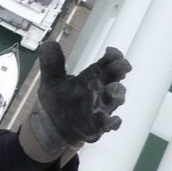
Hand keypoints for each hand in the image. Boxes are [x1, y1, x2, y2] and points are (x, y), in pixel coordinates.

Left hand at [32, 39, 130, 154]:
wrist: (51, 127)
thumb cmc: (57, 101)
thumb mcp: (51, 81)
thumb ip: (51, 64)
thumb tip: (50, 43)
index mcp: (92, 78)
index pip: (107, 63)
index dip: (113, 56)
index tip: (111, 51)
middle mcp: (100, 91)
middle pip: (115, 78)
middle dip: (120, 71)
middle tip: (121, 67)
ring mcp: (101, 108)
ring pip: (116, 99)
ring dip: (117, 94)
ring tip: (111, 90)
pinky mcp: (98, 126)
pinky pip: (110, 123)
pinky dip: (111, 122)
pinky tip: (106, 119)